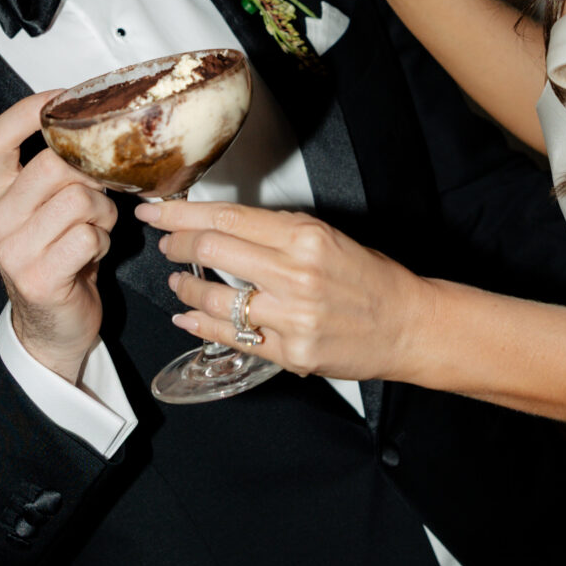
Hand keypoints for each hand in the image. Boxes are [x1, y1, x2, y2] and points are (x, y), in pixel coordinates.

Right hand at [0, 92, 118, 383]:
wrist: (53, 326)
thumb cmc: (61, 254)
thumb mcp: (50, 208)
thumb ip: (59, 170)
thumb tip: (98, 126)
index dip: (28, 112)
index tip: (61, 99)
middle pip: (52, 165)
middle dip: (90, 175)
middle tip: (98, 195)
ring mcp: (11, 252)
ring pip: (78, 199)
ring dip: (103, 213)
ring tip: (96, 228)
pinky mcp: (37, 278)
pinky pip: (88, 235)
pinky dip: (103, 241)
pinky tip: (93, 253)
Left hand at [134, 195, 432, 382]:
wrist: (407, 324)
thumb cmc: (370, 278)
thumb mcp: (327, 236)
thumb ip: (276, 231)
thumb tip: (223, 224)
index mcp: (305, 237)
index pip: (226, 218)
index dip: (182, 214)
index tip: (157, 213)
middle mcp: (296, 274)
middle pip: (213, 250)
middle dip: (177, 244)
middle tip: (165, 243)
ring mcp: (291, 317)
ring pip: (215, 297)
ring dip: (186, 287)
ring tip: (179, 281)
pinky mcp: (290, 352)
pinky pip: (231, 336)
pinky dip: (201, 323)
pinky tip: (188, 315)